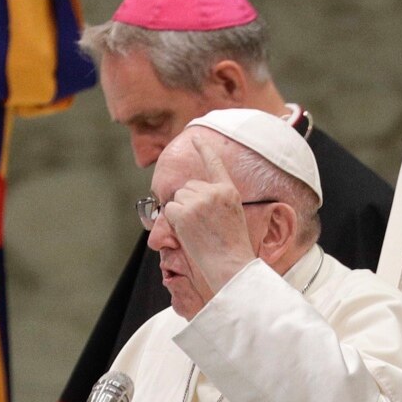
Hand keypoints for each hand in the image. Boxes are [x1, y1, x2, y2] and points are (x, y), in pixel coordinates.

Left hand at [163, 137, 257, 292]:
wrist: (230, 263)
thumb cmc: (231, 246)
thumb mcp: (231, 215)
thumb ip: (214, 201)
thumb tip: (188, 195)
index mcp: (229, 191)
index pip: (214, 164)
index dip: (204, 149)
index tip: (195, 137)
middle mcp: (214, 192)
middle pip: (188, 188)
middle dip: (188, 203)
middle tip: (202, 225)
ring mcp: (198, 201)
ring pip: (178, 198)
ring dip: (181, 213)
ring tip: (198, 230)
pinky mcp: (184, 212)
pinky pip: (169, 210)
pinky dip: (173, 221)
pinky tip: (188, 232)